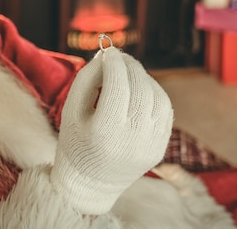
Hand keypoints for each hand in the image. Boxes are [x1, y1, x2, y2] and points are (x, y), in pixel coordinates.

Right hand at [51, 47, 172, 213]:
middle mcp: (132, 139)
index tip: (108, 52)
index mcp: (105, 132)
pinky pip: (165, 111)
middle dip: (130, 66)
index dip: (114, 63)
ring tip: (128, 72)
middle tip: (119, 57)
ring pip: (157, 97)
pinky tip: (140, 89)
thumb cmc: (76, 142)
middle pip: (140, 88)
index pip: (117, 85)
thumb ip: (86, 79)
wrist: (91, 184)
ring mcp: (150, 145)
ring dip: (144, 78)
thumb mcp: (71, 111)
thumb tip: (106, 54)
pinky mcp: (160, 147)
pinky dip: (154, 93)